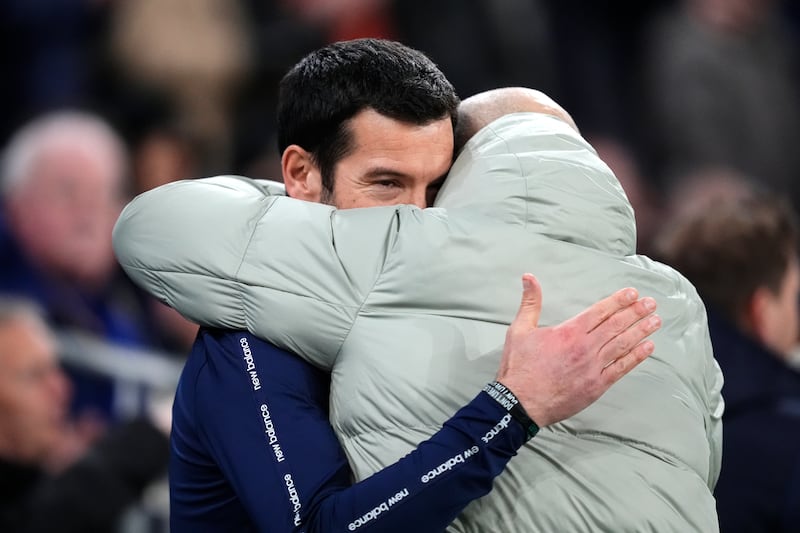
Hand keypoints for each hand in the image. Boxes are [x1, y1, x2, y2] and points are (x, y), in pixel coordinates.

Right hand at [496, 273, 659, 426]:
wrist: (521, 403)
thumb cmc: (519, 367)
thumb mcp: (519, 330)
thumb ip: (530, 302)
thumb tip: (529, 277)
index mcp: (568, 332)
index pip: (600, 311)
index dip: (618, 301)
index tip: (632, 293)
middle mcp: (585, 348)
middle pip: (616, 325)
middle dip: (636, 312)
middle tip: (651, 303)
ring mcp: (593, 367)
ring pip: (623, 345)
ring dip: (641, 331)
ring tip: (655, 321)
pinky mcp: (597, 386)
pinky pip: (622, 368)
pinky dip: (636, 357)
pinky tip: (648, 348)